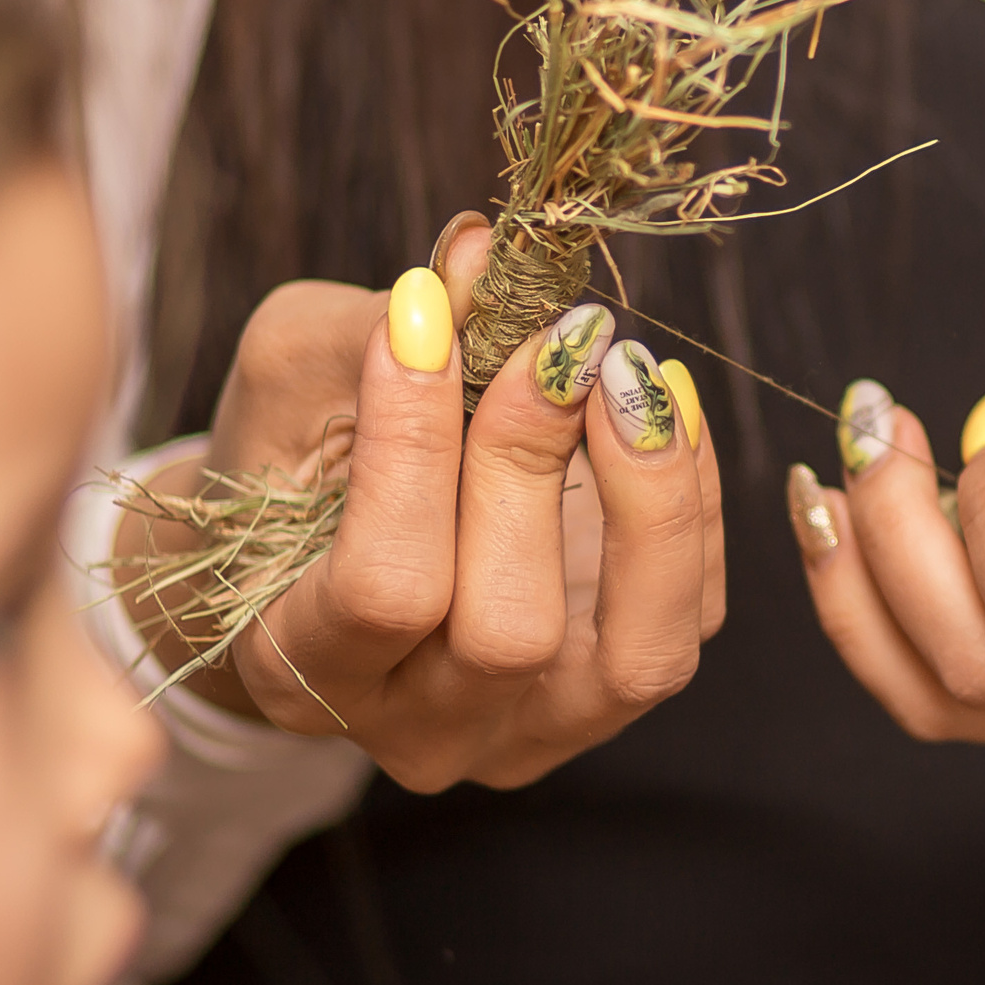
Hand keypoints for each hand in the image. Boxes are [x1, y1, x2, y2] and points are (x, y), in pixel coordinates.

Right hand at [122, 215, 723, 789]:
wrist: (319, 547)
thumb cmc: (292, 456)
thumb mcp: (296, 377)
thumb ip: (370, 329)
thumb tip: (482, 252)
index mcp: (302, 671)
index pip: (383, 590)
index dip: (413, 450)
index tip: (427, 318)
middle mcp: (423, 731)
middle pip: (508, 628)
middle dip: (534, 464)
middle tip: (554, 340)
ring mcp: (532, 730)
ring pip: (637, 653)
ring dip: (650, 498)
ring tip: (629, 374)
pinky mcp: (617, 694)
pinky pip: (692, 613)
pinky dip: (692, 498)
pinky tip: (659, 401)